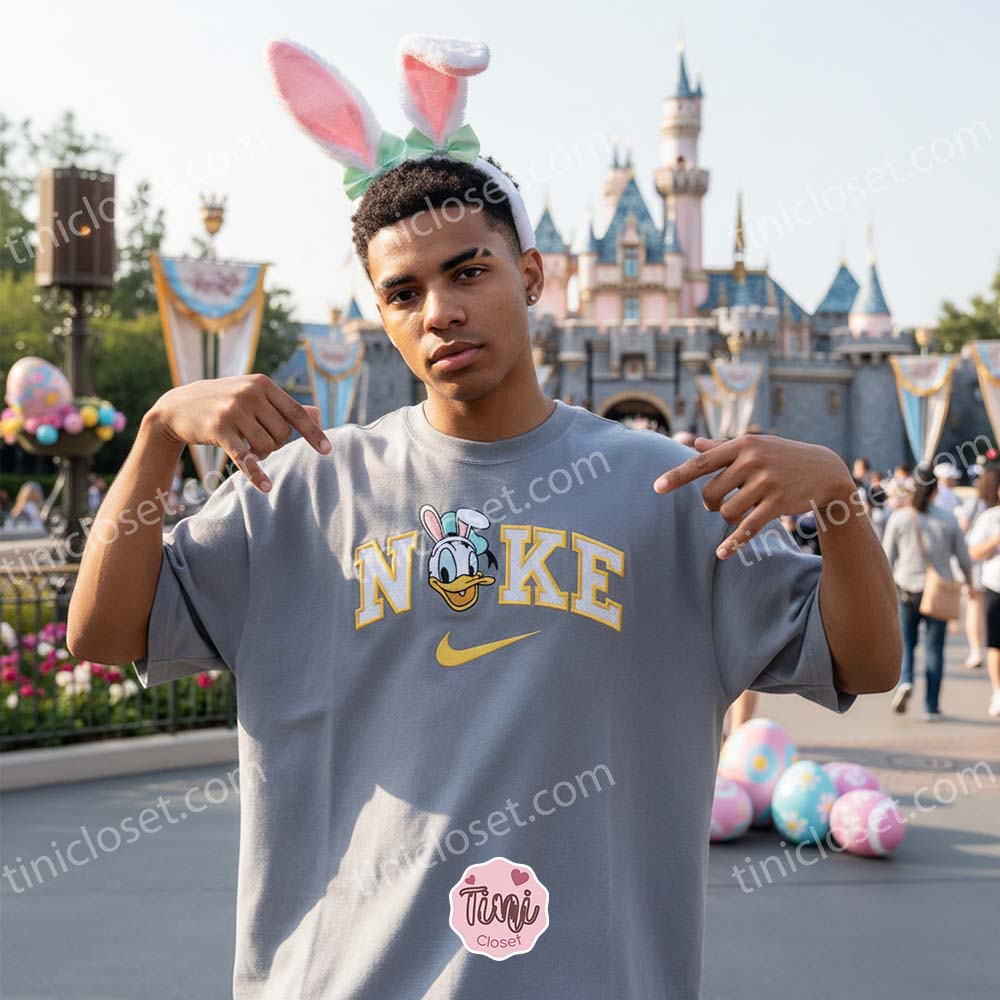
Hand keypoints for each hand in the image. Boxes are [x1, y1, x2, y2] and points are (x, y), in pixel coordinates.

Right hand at [145, 374, 330, 491]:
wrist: (178, 406)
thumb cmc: (223, 402)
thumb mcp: (254, 397)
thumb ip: (285, 406)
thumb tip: (317, 414)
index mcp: (263, 384)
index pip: (296, 413)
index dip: (313, 433)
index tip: (328, 450)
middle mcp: (250, 394)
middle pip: (282, 434)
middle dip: (274, 444)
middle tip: (257, 441)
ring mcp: (234, 410)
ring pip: (266, 446)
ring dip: (261, 454)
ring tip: (246, 446)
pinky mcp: (218, 429)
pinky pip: (245, 456)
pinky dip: (256, 473)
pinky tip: (265, 487)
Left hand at [653, 434, 855, 558]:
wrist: (826, 470)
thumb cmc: (782, 456)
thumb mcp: (756, 446)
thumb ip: (723, 448)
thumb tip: (694, 443)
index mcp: (742, 445)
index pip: (702, 462)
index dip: (677, 476)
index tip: (656, 488)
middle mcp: (753, 461)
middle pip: (710, 493)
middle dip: (710, 504)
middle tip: (717, 504)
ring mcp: (766, 483)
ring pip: (727, 512)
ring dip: (727, 518)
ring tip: (739, 513)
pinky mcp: (778, 504)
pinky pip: (748, 527)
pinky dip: (734, 542)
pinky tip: (722, 553)